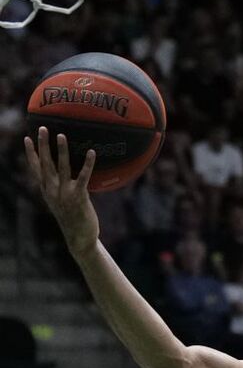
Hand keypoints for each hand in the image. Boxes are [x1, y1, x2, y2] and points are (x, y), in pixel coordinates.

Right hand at [24, 128, 98, 258]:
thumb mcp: (60, 203)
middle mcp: (52, 191)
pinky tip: (92, 152)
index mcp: (46, 191)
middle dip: (42, 145)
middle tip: (42, 128)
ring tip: (61, 135)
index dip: (30, 154)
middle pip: (45, 164)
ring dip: (61, 151)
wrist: (79, 239)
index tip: (26, 138)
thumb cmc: (72, 219)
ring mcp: (64, 194)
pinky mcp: (79, 197)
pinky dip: (87, 164)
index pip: (35, 169)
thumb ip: (58, 188)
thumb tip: (63, 174)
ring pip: (61, 168)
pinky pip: (83, 177)